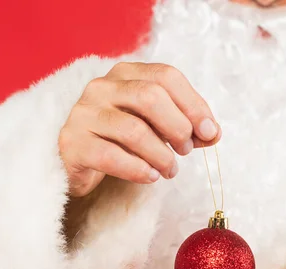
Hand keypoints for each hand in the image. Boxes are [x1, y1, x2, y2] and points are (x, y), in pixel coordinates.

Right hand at [59, 62, 220, 196]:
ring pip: (134, 130)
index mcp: (125, 74)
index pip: (166, 76)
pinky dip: (138, 170)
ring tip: (170, 170)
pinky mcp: (72, 144)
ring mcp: (84, 114)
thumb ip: (184, 126)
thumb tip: (213, 133)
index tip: (209, 132)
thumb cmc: (120, 139)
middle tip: (186, 151)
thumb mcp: (155, 127)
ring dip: (162, 155)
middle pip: (151, 97)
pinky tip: (151, 176)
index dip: (194, 104)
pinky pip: (111, 157)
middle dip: (178, 127)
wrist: (75, 161)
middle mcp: (101, 87)